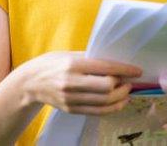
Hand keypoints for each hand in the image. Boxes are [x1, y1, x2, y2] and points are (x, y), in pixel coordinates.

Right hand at [18, 51, 141, 115]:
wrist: (29, 83)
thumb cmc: (51, 64)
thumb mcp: (68, 54)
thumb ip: (89, 58)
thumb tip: (114, 62)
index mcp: (72, 64)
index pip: (104, 68)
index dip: (124, 70)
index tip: (136, 71)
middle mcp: (71, 82)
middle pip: (107, 88)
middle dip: (123, 85)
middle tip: (129, 81)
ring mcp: (70, 98)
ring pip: (104, 102)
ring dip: (121, 97)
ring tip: (126, 91)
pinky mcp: (71, 109)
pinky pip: (97, 112)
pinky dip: (112, 108)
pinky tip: (118, 102)